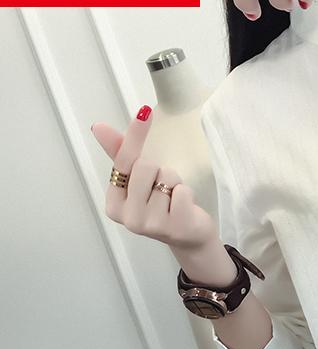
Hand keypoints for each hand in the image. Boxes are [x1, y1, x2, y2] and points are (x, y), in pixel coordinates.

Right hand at [91, 106, 218, 252]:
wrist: (189, 237)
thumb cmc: (162, 205)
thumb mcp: (139, 181)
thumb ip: (121, 155)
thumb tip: (97, 126)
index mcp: (114, 205)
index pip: (123, 162)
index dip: (135, 135)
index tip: (144, 111)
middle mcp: (128, 218)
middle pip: (145, 166)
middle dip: (160, 171)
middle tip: (163, 190)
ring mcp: (151, 225)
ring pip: (166, 177)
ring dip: (174, 183)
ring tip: (173, 200)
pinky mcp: (174, 227)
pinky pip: (182, 191)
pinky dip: (186, 193)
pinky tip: (183, 208)